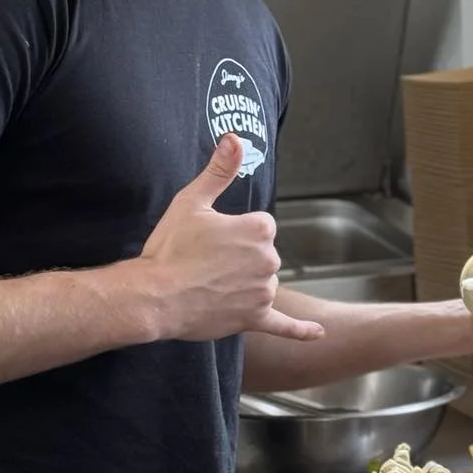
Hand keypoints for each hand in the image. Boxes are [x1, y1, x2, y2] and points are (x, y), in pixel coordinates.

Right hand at [138, 135, 324, 343]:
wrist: (153, 296)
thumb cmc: (170, 248)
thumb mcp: (192, 201)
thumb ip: (219, 170)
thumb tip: (235, 139)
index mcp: (260, 229)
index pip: (259, 226)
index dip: (232, 232)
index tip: (209, 239)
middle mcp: (269, 260)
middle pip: (262, 254)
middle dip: (237, 258)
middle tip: (203, 263)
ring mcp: (263, 291)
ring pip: (261, 283)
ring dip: (242, 284)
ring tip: (207, 284)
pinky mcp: (254, 318)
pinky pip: (284, 325)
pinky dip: (300, 330)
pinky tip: (318, 334)